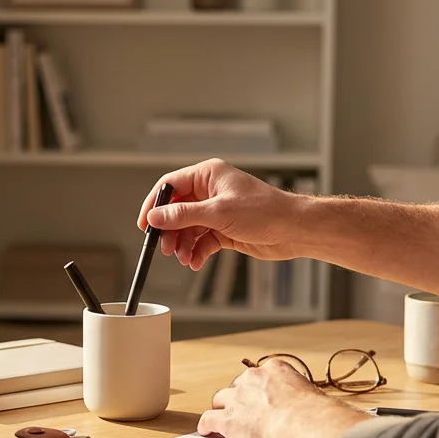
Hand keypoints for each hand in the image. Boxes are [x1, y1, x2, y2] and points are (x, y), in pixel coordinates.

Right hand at [136, 159, 312, 269]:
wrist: (293, 230)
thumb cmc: (265, 211)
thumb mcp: (218, 212)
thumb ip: (183, 215)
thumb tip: (156, 216)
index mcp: (208, 175)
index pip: (171, 185)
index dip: (155, 204)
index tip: (145, 224)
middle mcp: (211, 191)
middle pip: (177, 210)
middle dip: (170, 231)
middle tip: (165, 248)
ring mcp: (217, 211)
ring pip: (188, 228)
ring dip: (183, 245)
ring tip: (184, 258)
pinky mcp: (224, 229)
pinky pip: (201, 241)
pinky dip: (197, 252)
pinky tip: (196, 262)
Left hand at [198, 359, 369, 437]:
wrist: (305, 426)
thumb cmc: (317, 416)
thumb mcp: (314, 399)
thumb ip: (307, 403)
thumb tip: (325, 417)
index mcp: (276, 369)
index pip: (260, 376)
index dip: (259, 390)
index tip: (262, 399)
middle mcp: (253, 378)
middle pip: (237, 385)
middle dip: (240, 398)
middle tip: (244, 412)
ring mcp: (237, 398)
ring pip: (221, 400)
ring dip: (222, 409)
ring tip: (222, 419)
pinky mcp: (227, 419)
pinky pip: (209, 419)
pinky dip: (207, 425)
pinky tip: (207, 431)